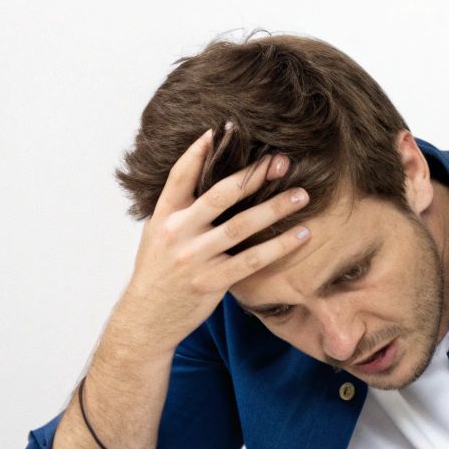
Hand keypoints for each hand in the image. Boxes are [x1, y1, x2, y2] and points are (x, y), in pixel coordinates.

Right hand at [114, 124, 311, 351]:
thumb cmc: (158, 273)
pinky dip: (280, 246)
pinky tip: (302, 235)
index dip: (198, 152)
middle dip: (253, 176)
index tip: (221, 130)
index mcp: (163, 216)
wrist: (145, 319)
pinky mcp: (212, 280)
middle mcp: (177, 232)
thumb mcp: (157, 235)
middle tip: (281, 161)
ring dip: (275, 208)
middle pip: (220, 195)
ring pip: (242, 226)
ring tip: (302, 195)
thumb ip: (179, 210)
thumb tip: (209, 181)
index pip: (180, 176)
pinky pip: (253, 260)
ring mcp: (195, 256)